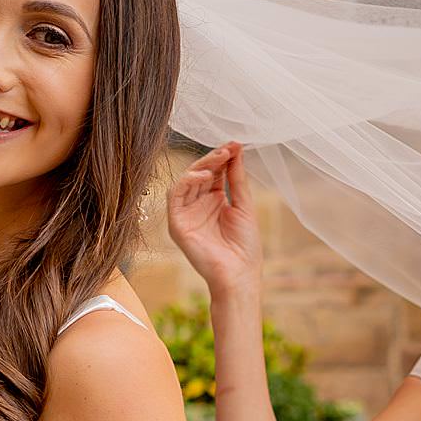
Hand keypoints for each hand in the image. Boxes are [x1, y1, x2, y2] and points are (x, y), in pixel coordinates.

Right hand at [166, 141, 262, 296]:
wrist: (239, 276)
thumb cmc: (245, 247)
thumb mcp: (244, 206)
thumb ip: (238, 179)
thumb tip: (238, 149)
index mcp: (215, 201)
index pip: (214, 172)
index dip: (223, 157)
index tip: (236, 144)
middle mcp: (198, 205)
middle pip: (199, 173)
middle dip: (213, 159)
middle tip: (228, 149)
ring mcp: (186, 214)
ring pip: (186, 181)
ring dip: (201, 167)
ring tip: (219, 159)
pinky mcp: (177, 224)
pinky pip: (175, 197)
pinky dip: (186, 183)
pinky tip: (202, 176)